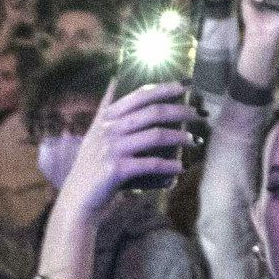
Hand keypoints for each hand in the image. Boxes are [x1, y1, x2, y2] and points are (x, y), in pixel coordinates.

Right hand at [53, 82, 193, 222]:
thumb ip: (106, 108)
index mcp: (106, 118)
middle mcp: (109, 129)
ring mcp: (112, 148)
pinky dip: (169, 166)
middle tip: (201, 114)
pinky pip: (151, 164)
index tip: (187, 84)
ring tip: (196, 141)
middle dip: (181, 110)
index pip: (139, 95)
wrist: (77, 200)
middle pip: (153, 112)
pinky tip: (181, 168)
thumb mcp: (94, 133)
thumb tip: (115, 79)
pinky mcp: (117, 169)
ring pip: (156, 136)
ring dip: (181, 137)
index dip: (165, 87)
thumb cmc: (91, 166)